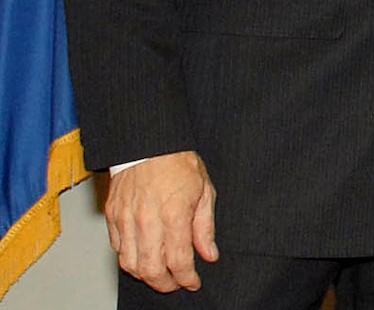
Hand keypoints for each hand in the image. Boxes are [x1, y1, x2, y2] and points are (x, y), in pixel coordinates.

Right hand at [105, 150, 217, 291]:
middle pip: (151, 270)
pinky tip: (143, 256)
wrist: (149, 142)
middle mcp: (147, 221)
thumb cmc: (178, 163)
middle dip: (165, 284)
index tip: (193, 282)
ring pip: (129, 264)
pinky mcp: (112, 216)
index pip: (178, 261)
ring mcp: (126, 220)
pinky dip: (129, 259)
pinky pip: (117, 248)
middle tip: (176, 283)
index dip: (187, 278)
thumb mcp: (204, 192)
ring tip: (160, 273)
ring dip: (145, 275)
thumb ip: (205, 227)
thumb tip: (209, 254)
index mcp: (173, 215)